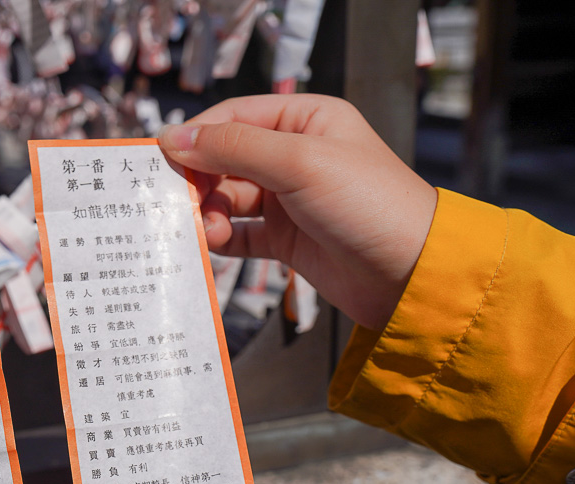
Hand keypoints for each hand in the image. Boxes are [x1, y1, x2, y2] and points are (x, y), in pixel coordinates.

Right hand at [159, 94, 437, 329]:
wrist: (410, 276)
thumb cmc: (371, 205)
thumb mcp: (300, 162)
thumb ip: (234, 147)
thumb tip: (176, 138)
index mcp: (307, 120)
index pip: (235, 116)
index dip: (197, 135)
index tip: (163, 159)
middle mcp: (296, 156)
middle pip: (226, 159)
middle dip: (200, 181)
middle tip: (178, 202)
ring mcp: (291, 200)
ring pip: (229, 199)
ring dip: (210, 214)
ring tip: (207, 231)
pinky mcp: (288, 239)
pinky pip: (241, 234)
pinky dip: (222, 239)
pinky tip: (212, 246)